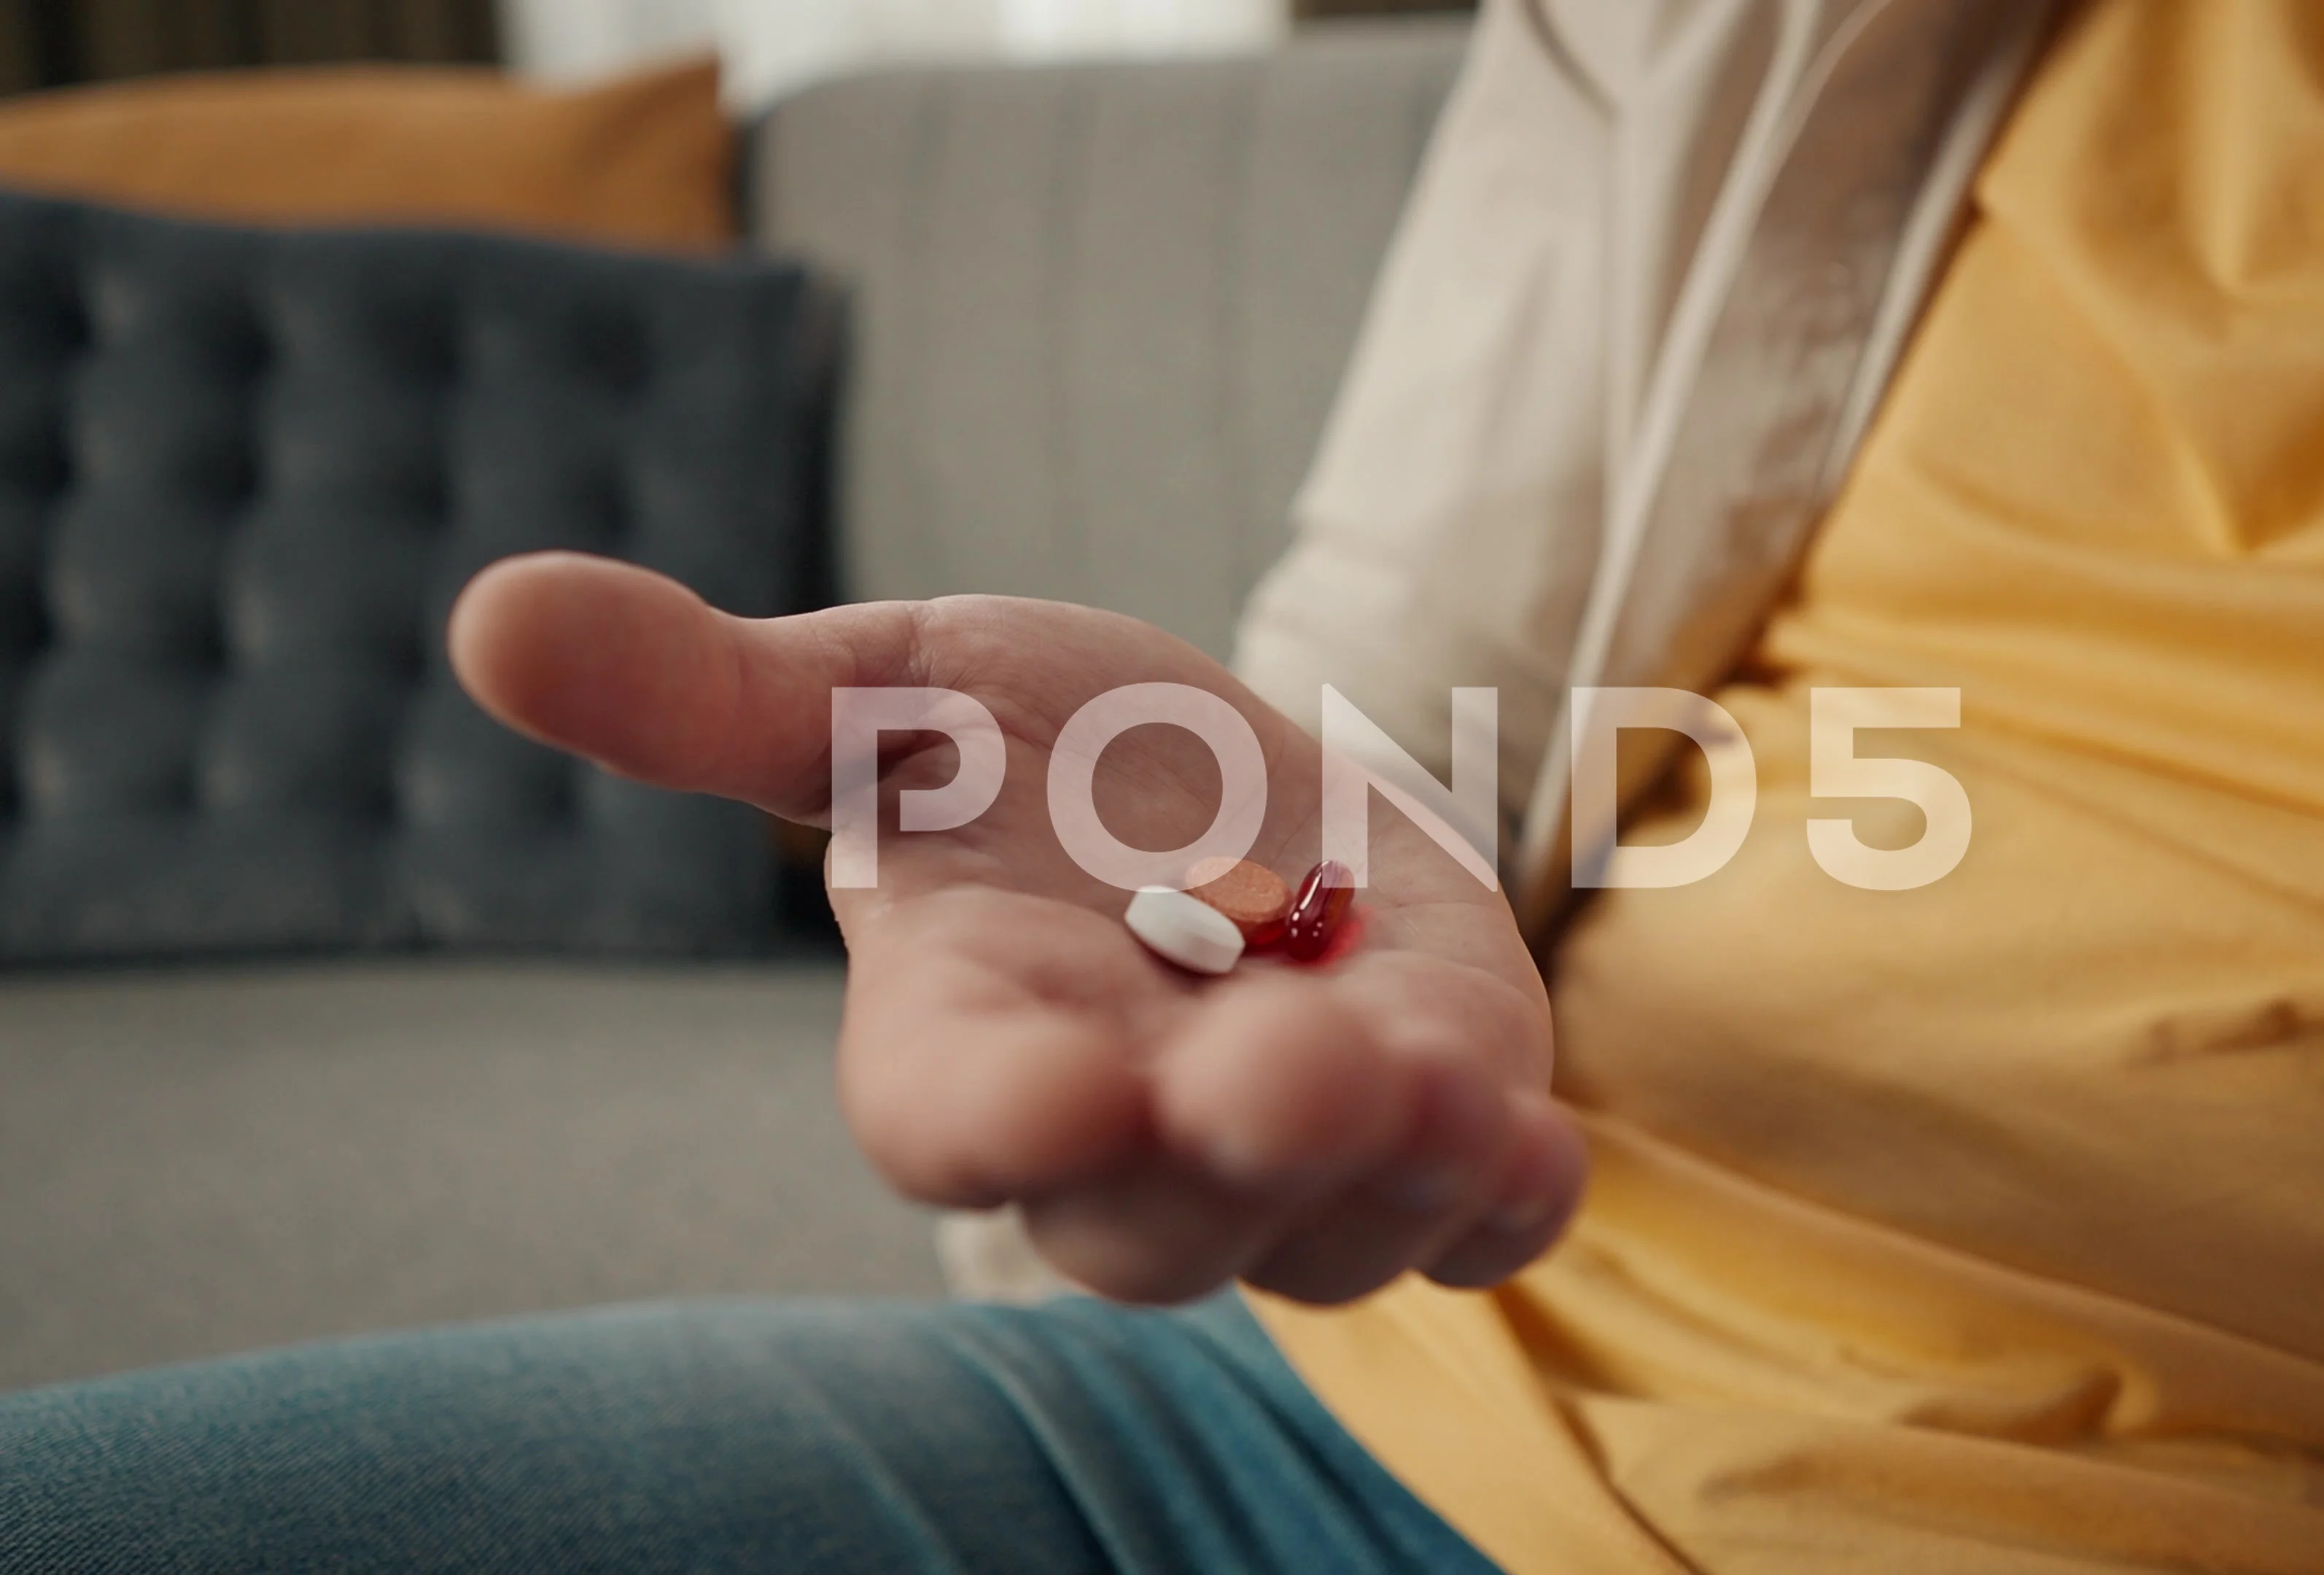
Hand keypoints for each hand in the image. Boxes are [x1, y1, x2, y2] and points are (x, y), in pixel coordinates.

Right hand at [448, 552, 1583, 1303]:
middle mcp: (1123, 1129)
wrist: (1226, 779)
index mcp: (966, 1032)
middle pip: (1146, 1217)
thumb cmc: (1033, 748)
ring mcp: (1286, 1149)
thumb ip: (716, 694)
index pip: (953, 1119)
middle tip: (1286, 1073)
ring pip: (1325, 1235)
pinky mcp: (1432, 1127)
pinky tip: (1537, 1140)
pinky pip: (1465, 1220)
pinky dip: (1499, 1198)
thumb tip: (489, 615)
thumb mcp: (892, 686)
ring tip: (1446, 1091)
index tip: (1045, 1082)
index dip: (994, 1115)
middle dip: (1213, 1158)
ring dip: (1385, 1178)